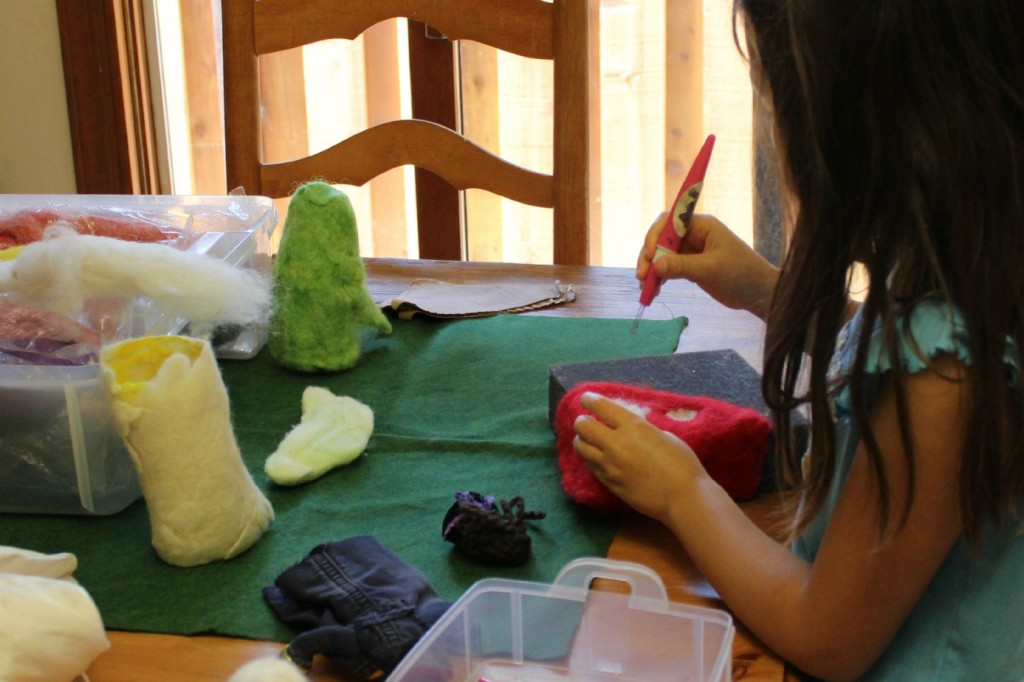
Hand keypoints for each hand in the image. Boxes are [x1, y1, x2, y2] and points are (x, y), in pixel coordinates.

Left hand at [572, 391, 706, 522]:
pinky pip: (591, 466)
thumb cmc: (682, 463)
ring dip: (582, 440)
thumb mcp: (664, 436)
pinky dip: (591, 458)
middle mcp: (616, 444)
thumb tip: (629, 429)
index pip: (601, 407)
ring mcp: (609, 465)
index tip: (586, 398)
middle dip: (582, 421)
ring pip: (581, 447)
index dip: (589, 400)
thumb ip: (642, 430)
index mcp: (633, 427)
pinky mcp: (609, 483)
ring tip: (588, 440)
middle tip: (587, 421)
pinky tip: (597, 458)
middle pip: (583, 426)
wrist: (682, 497)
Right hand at [636, 213, 778, 319]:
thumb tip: (655, 266)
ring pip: (662, 254)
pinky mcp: (691, 266)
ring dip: (652, 269)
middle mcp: (694, 234)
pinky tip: (654, 290)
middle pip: (661, 238)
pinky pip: (668, 267)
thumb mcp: (710, 269)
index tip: (650, 255)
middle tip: (642, 277)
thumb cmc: (741, 274)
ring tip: (646, 288)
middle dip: (649, 256)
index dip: (655, 236)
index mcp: (702, 225)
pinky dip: (660, 277)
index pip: (669, 221)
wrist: (759, 293)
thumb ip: (682, 266)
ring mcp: (691, 251)